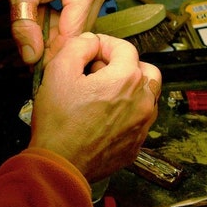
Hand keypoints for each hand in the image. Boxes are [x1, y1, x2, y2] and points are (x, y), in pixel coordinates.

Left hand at [0, 0, 112, 64]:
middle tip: (30, 44)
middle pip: (78, 32)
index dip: (53, 54)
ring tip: (37, 18)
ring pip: (81, 25)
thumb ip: (25, 26)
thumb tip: (32, 57)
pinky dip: (64, 19)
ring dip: (58, 30)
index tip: (36, 67)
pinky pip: (83, 13)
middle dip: (54, 42)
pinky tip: (48, 10)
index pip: (72, 36)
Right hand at [28, 33, 160, 182]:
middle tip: (100, 71)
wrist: (61, 165)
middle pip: (145, 69)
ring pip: (147, 95)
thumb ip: (78, 45)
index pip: (125, 48)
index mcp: (126, 79)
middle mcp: (142, 100)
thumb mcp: (59, 71)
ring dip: (130, 88)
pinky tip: (104, 115)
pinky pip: (140, 119)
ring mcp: (142, 124)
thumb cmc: (59, 122)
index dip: (105, 44)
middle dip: (124, 65)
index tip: (91, 50)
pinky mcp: (137, 143)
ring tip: (103, 93)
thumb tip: (91, 41)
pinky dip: (128, 111)